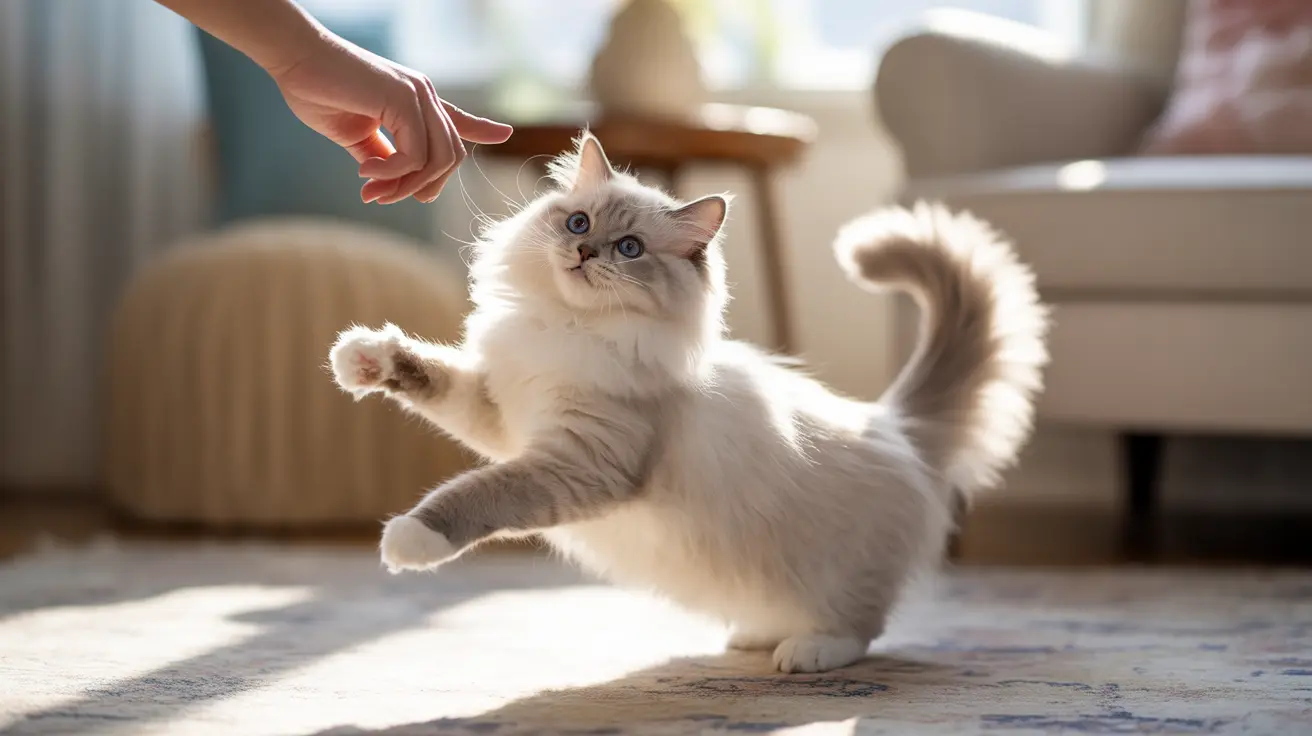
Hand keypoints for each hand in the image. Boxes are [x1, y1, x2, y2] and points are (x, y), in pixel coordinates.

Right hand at [268, 35, 512, 203]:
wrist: (294, 59)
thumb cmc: (316, 91)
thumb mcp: (355, 134)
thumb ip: (380, 155)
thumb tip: (391, 183)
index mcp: (415, 101)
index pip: (457, 120)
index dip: (482, 129)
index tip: (505, 133)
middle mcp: (424, 96)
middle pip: (451, 158)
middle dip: (421, 188)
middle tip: (381, 197)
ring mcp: (418, 96)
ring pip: (440, 161)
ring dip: (405, 186)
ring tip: (372, 189)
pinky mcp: (404, 99)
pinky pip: (416, 156)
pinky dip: (392, 173)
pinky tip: (365, 172)